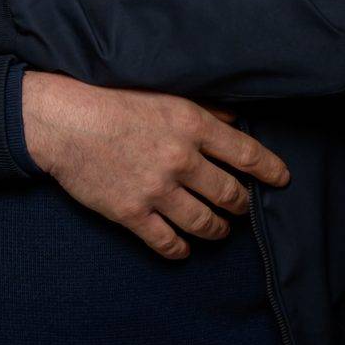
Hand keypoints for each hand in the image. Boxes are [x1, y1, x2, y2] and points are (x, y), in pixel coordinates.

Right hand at [22, 72, 289, 259]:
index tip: (282, 180)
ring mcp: (157, 190)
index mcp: (191, 125)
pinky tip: (183, 247)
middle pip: (231, 195)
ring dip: (218, 230)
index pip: (247, 154)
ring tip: (219, 229)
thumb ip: (202, 110)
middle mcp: (181, 160)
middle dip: (241, 205)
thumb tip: (234, 121)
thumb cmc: (109, 101)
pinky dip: (181, 249)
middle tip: (240, 207)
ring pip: (206, 224)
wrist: (62, 121)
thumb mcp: (162, 94)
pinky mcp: (132, 213)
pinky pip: (168, 243)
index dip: (270, 170)